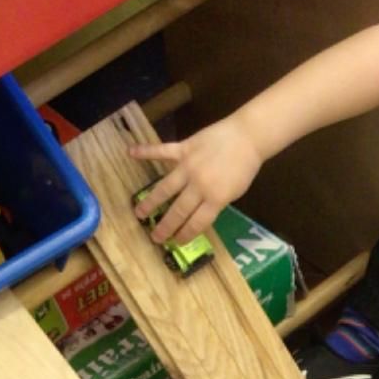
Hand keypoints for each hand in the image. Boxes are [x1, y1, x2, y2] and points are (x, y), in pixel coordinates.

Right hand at [129, 114, 261, 244]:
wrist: (248, 136)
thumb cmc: (244, 167)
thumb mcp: (235, 192)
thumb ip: (215, 203)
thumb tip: (198, 213)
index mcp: (215, 199)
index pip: (196, 223)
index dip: (185, 235)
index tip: (176, 242)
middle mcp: (199, 185)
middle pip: (178, 210)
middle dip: (165, 226)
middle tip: (154, 237)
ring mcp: (189, 166)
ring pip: (165, 188)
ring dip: (150, 202)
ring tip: (139, 213)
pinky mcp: (184, 148)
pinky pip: (162, 151)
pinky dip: (146, 152)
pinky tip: (130, 153)